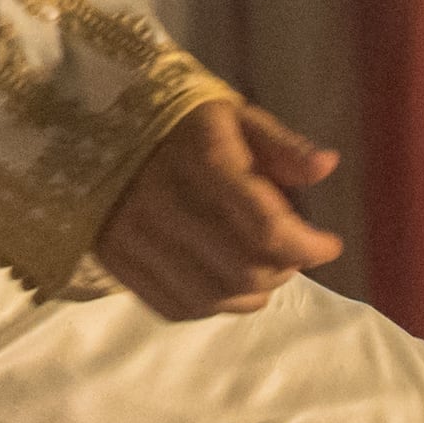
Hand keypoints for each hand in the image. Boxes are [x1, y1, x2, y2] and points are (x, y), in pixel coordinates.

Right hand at [95, 97, 342, 318]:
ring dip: (252, 293)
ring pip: (213, 297)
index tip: (328, 243)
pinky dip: (212, 305)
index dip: (308, 246)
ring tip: (262, 269)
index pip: (267, 227)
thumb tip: (326, 167)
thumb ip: (282, 145)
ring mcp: (134, 238)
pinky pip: (176, 306)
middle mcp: (165, 204)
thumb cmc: (181, 122)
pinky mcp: (115, 260)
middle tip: (293, 254)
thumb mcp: (235, 116)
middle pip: (243, 270)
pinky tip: (224, 283)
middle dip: (284, 270)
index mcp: (202, 161)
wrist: (95, 125)